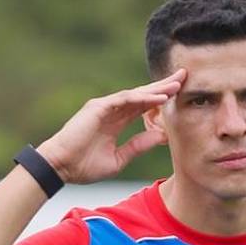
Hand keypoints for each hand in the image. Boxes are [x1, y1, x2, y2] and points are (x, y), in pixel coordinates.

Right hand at [36, 69, 185, 184]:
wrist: (61, 167)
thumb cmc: (84, 166)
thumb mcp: (119, 158)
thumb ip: (138, 146)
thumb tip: (161, 137)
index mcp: (117, 121)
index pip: (144, 106)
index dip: (161, 100)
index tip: (180, 96)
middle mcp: (112, 110)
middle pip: (143, 95)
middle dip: (163, 86)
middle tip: (184, 77)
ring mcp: (105, 107)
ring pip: (136, 95)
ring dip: (156, 90)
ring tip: (175, 86)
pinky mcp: (98, 108)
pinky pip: (124, 100)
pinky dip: (141, 98)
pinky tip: (158, 97)